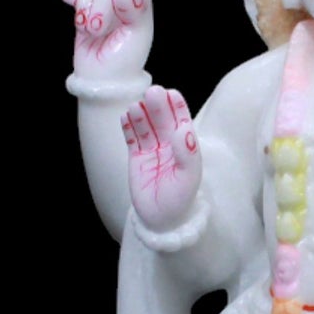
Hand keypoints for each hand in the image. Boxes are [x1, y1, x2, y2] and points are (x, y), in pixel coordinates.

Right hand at [61, 0, 154, 81]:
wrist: (101, 79)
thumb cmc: (126, 58)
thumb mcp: (139, 30)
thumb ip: (137, 0)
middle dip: (101, 3)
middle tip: (104, 26)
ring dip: (87, 10)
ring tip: (95, 31)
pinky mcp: (82, 5)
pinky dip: (73, 0)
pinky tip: (80, 18)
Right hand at [123, 84, 201, 230]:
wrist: (161, 220)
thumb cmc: (180, 199)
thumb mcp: (188, 178)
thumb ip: (187, 154)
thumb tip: (183, 128)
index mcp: (185, 147)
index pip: (181, 121)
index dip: (177, 107)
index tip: (172, 93)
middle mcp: (168, 144)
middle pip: (162, 120)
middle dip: (157, 106)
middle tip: (153, 92)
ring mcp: (151, 149)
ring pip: (145, 126)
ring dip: (141, 114)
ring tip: (136, 106)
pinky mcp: (136, 157)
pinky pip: (131, 138)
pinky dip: (128, 127)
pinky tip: (125, 117)